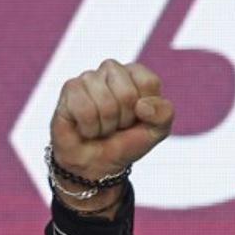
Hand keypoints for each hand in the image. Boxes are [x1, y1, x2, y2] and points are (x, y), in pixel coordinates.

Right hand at [49, 59, 173, 214]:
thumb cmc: (127, 141)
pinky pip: (84, 109)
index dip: (146, 108)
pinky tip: (87, 128)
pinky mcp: (70, 89)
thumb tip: (143, 106)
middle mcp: (112, 71)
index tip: (139, 117)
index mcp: (137, 75)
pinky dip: (89, 127)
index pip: (148, 82)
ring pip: (105, 102)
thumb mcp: (158, 130)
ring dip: (106, 125)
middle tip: (118, 124)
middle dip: (125, 118)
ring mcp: (89, 78)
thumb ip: (164, 114)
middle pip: (126, 93)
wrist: (98, 162)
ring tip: (103, 127)